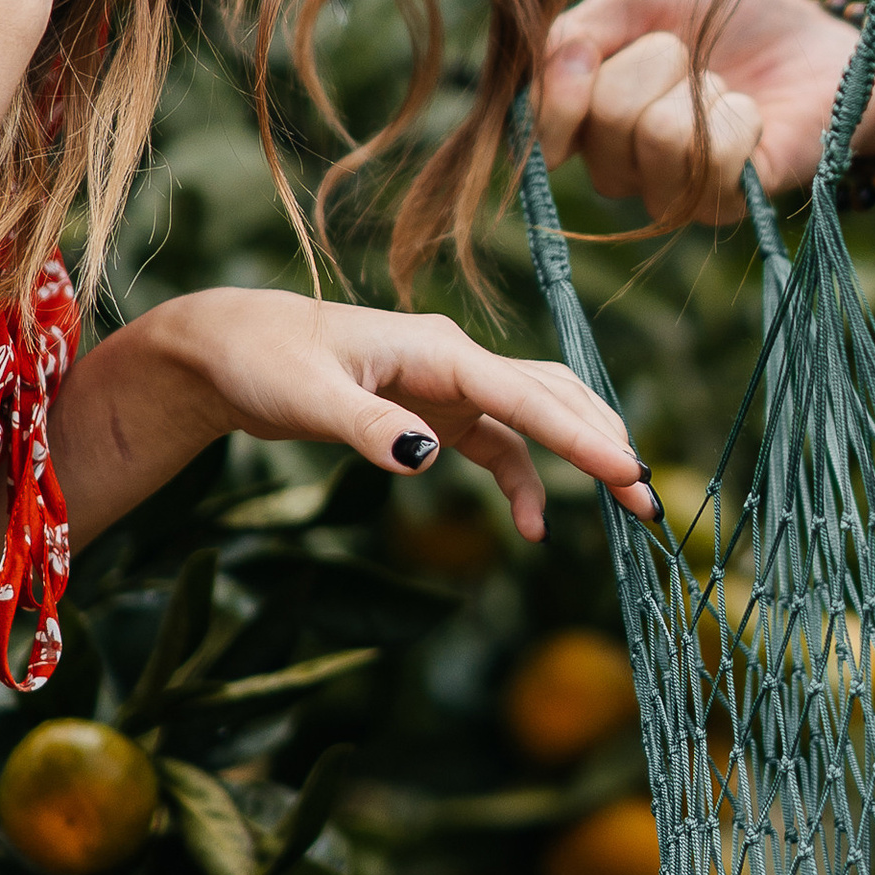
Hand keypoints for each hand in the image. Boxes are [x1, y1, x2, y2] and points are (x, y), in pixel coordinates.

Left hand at [151, 286, 657, 541]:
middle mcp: (456, 361)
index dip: (580, 437)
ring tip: (625, 507)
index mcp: (438, 350)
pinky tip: (532, 527)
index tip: (626, 473)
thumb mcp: (308, 398)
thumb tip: (427, 458)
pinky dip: (524, 479)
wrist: (227, 347)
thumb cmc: (263, 361)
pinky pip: (500, 444)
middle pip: (553, 397)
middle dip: (604, 445)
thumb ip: (369, 427)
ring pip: (538, 415)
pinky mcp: (435, 411)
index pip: (526, 395)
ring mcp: (450, 385)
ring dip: (581, 456)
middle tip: (647, 503)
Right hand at [535, 0, 874, 219]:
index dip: (558, 89)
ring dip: (702, 89)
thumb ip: (581, 25)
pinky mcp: (730, 206)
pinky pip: (715, 161)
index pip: (540, 125)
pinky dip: (740, 117)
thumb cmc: (730, 15)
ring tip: (723, 86)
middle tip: (689, 54)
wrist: (820, 34)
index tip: (587, 47)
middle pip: (606, 118)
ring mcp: (673, 194)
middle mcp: (622, 167)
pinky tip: (752, 115)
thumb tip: (552, 67)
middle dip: (656, 61)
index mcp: (589, 118)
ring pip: (659, 138)